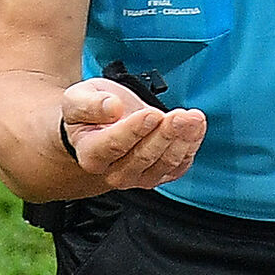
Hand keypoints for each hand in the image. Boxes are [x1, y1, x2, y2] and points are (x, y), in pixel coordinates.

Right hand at [61, 77, 205, 189]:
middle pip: (143, 157)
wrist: (100, 123)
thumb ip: (90, 104)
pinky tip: (196, 126)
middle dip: (165, 134)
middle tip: (181, 115)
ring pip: (164, 164)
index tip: (152, 114)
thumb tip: (112, 107)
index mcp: (90, 153)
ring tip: (194, 118)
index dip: (134, 130)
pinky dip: (190, 146)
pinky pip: (178, 166)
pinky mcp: (159, 174)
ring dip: (182, 140)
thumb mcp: (78, 98)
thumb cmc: (89, 111)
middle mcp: (113, 172)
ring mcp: (138, 177)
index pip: (113, 146)